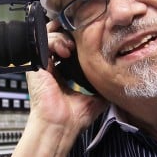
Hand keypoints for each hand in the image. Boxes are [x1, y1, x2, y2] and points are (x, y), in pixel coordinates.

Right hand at [5, 25, 106, 156]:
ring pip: (50, 34)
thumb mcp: (97, 94)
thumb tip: (120, 73)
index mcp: (64, 71)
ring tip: (72, 48)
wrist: (61, 125)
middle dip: (70, 31)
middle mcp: (52, 65)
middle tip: (81, 36)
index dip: (78, 38)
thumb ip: (104, 81)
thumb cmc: (76, 116)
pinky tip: (65, 51)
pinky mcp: (36, 63)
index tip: (90, 36)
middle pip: (58, 35)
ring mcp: (43, 63)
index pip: (69, 45)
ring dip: (63, 36)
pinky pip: (43, 41)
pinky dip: (55, 40)